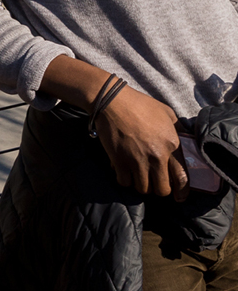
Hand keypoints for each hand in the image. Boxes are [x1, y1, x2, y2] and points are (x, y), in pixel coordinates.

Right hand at [95, 86, 187, 200]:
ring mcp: (137, 160)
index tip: (179, 197)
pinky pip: (124, 182)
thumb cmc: (139, 104)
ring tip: (137, 176)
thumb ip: (178, 130)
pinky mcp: (119, 161)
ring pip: (142, 189)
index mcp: (172, 145)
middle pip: (162, 189)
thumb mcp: (167, 113)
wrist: (112, 101)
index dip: (181, 191)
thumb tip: (185, 140)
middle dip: (158, 189)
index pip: (182, 177)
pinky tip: (123, 171)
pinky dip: (124, 179)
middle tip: (152, 182)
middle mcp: (157, 157)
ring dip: (140, 185)